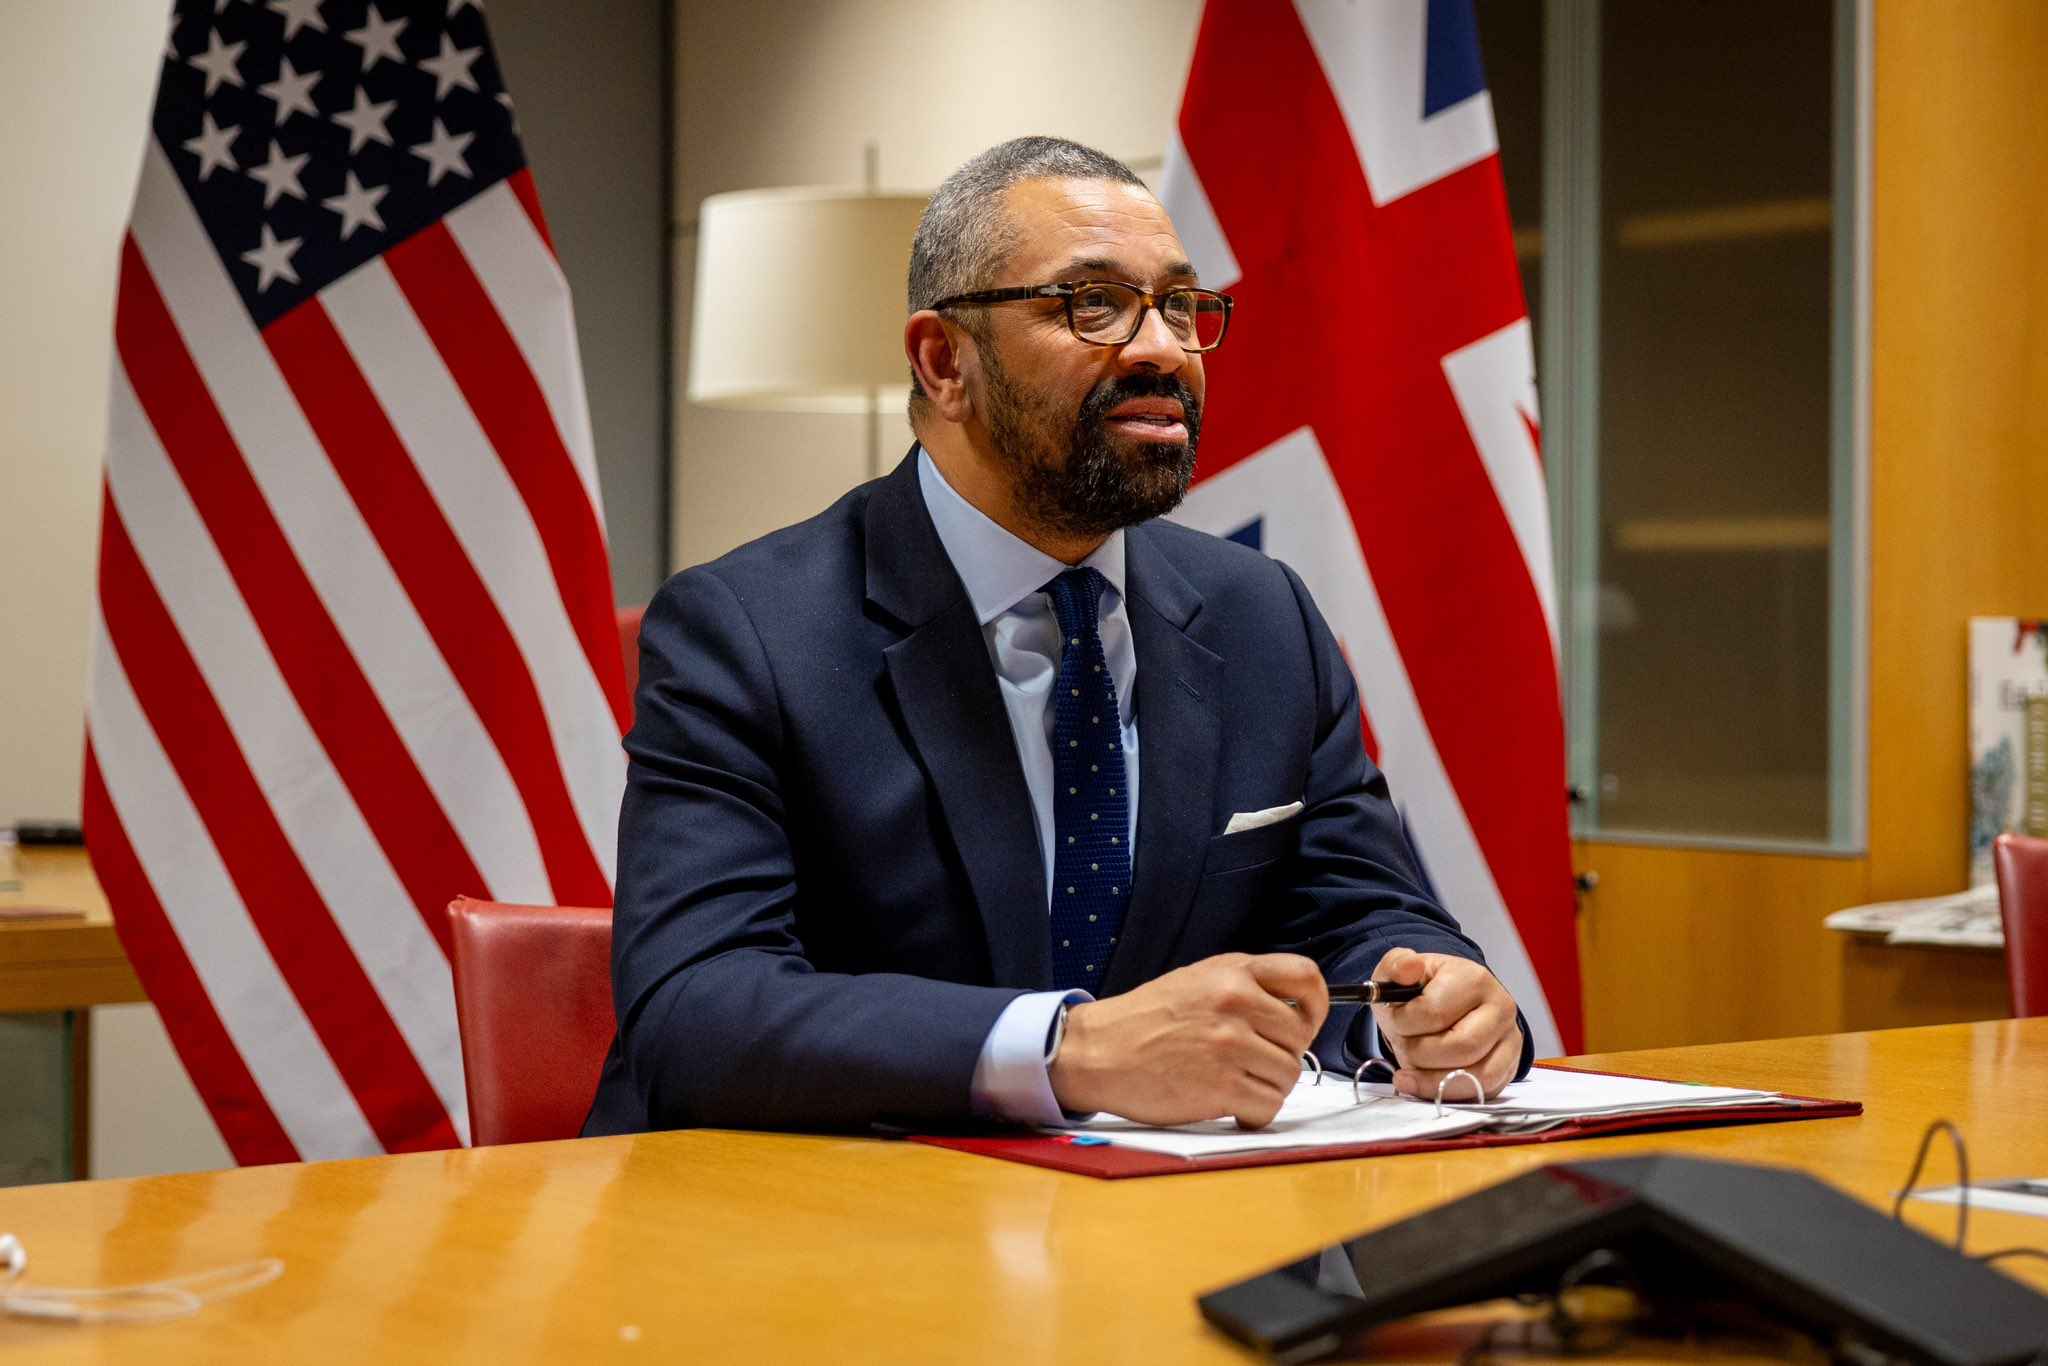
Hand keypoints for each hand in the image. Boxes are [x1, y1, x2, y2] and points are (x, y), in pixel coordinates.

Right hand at [1048, 953, 1326, 1128]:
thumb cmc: (1146, 1018)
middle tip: (1252, 1062)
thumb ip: (1246, 986)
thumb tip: (1295, 1011)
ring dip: (1267, 1087)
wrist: (1098, 1051)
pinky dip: (1254, 1113)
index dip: (1316, 1005)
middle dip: (1282, 1055)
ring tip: (1235, 1083)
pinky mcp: (1221, 1086)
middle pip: (1300, 1038)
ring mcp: (1230, 1045)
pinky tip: (1231, 1105)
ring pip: (1288, 1075)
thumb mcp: (1198, 979)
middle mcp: (1236, 1002)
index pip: (1306, 978)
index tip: (1305, 1022)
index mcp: (1233, 972)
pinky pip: (1268, 1107)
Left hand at [1369, 948, 1522, 1101]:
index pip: (1434, 1012)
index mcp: (1474, 979)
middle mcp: (1501, 1008)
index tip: (1394, 1020)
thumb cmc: (1421, 992)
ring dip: (1430, 1077)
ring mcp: (1509, 1039)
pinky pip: (1479, 1091)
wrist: (1443, 1006)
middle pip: (1458, 1047)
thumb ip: (1395, 966)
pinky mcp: (1508, 1067)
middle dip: (1418, 1053)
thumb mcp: (1399, 972)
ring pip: (1472, 1074)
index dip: (1402, 1023)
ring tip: (1410, 1064)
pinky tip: (1420, 1083)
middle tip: (1402, 1044)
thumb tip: (1409, 966)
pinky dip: (1445, 1091)